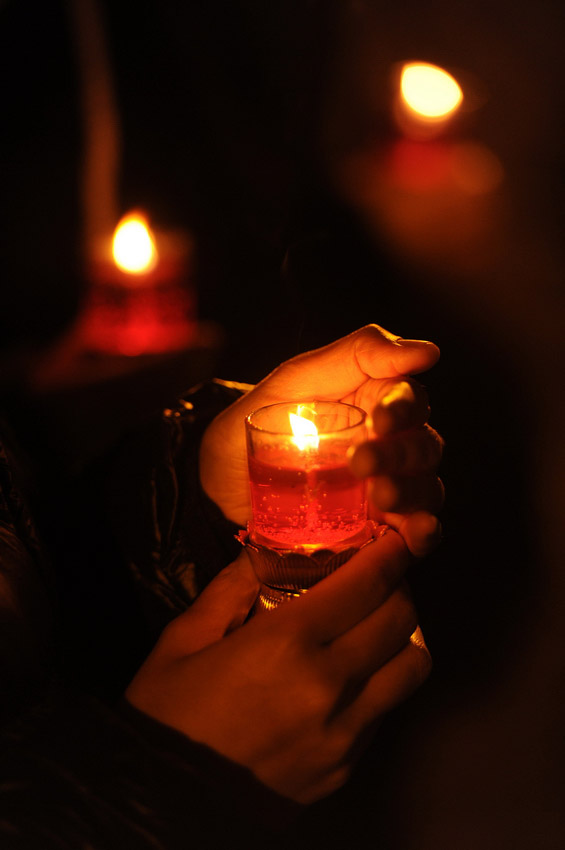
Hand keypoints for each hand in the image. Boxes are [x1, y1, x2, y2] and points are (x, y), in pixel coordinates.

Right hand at [125, 530, 430, 803]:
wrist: (164, 806)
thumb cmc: (166, 715)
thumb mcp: (184, 638)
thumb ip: (233, 587)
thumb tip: (268, 552)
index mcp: (287, 642)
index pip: (368, 583)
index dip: (392, 553)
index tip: (396, 538)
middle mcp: (330, 685)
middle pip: (401, 619)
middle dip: (397, 587)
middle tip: (375, 579)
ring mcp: (345, 732)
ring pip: (412, 667)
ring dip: (401, 637)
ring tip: (371, 627)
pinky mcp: (347, 766)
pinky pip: (385, 710)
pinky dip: (381, 681)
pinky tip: (348, 676)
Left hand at [200, 324, 442, 554]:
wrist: (218, 480)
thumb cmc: (260, 420)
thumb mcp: (298, 379)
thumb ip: (358, 354)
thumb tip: (428, 351)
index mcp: (377, 402)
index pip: (412, 401)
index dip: (403, 408)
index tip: (380, 417)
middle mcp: (390, 444)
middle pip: (423, 447)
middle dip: (400, 455)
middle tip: (361, 462)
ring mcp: (386, 488)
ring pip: (426, 489)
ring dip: (412, 494)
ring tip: (380, 498)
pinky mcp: (376, 529)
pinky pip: (414, 532)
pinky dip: (424, 533)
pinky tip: (417, 534)